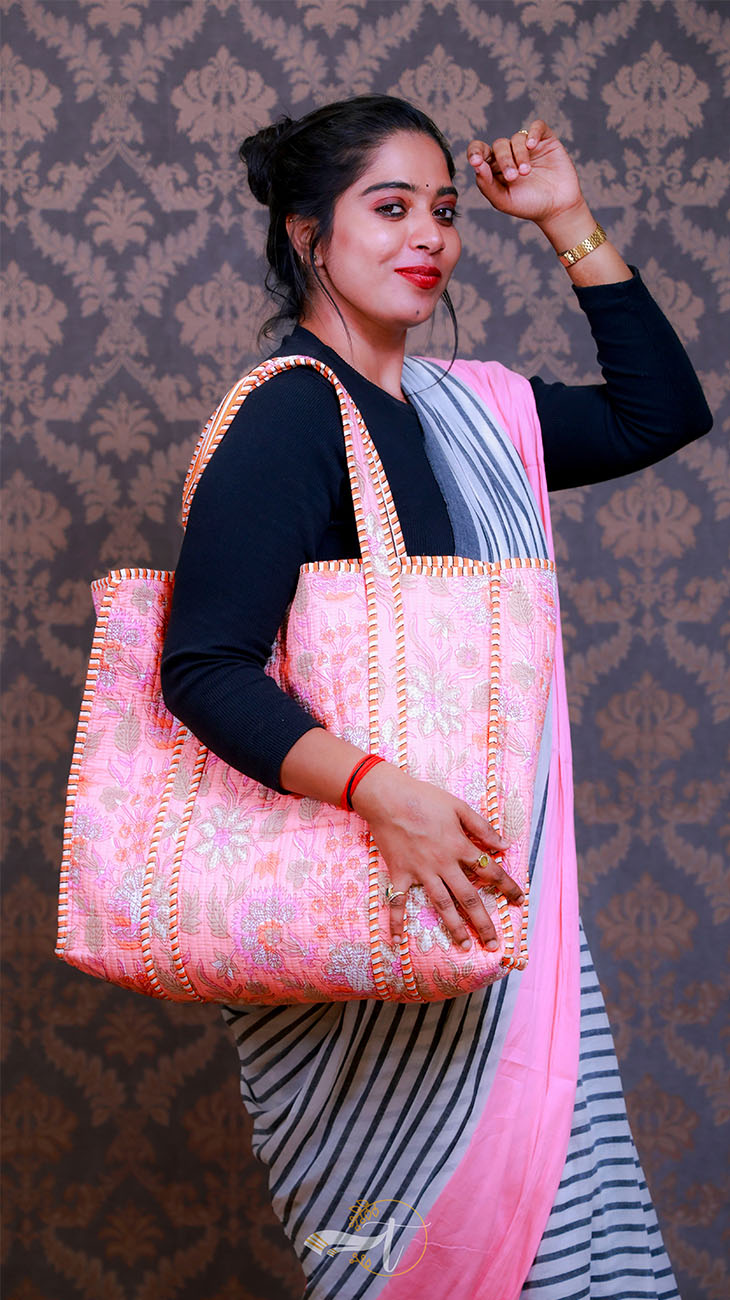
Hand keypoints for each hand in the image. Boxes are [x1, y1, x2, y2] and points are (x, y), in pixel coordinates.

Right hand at [351, 763, 523, 950]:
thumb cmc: (425, 798)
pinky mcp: (400, 873)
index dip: (507, 887)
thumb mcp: (459, 806)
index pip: (490, 871)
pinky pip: (398, 901)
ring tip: (465, 947)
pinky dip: (396, 921)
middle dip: (483, 922)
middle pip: (468, 897)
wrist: (388, 797)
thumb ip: (482, 827)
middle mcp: (443, 864)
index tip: (519, 901)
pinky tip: (398, 941)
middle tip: (494, 944)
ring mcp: (421, 871)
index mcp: (460, 846)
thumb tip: (505, 844)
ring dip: (454, 927)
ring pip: (442, 904)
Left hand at [466, 119, 583, 227]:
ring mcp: (528, 146)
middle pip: (499, 145)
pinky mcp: (546, 140)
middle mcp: (510, 154)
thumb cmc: (528, 206)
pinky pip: (537, 126)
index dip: (475, 151)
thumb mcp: (503, 201)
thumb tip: (476, 165)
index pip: (479, 150)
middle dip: (504, 160)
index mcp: (495, 167)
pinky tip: (532, 145)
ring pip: (517, 138)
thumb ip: (486, 185)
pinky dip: (533, 133)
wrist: (557, 208)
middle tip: (513, 177)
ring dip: (519, 154)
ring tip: (526, 172)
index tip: (476, 161)